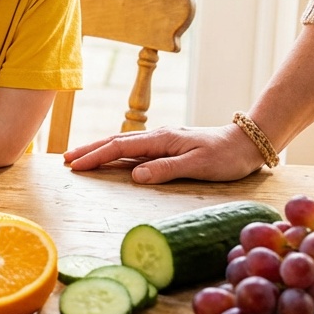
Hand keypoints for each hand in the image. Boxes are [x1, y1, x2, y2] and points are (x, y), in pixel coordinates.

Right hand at [63, 123, 266, 183]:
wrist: (247, 143)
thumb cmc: (227, 157)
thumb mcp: (199, 166)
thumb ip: (166, 170)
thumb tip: (134, 176)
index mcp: (161, 139)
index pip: (120, 148)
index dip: (96, 157)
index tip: (75, 166)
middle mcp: (157, 137)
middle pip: (114, 141)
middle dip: (89, 150)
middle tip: (65, 160)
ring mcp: (161, 141)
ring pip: (122, 143)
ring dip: (99, 150)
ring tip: (79, 158)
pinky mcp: (166, 146)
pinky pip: (133, 148)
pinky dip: (114, 152)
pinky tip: (109, 158)